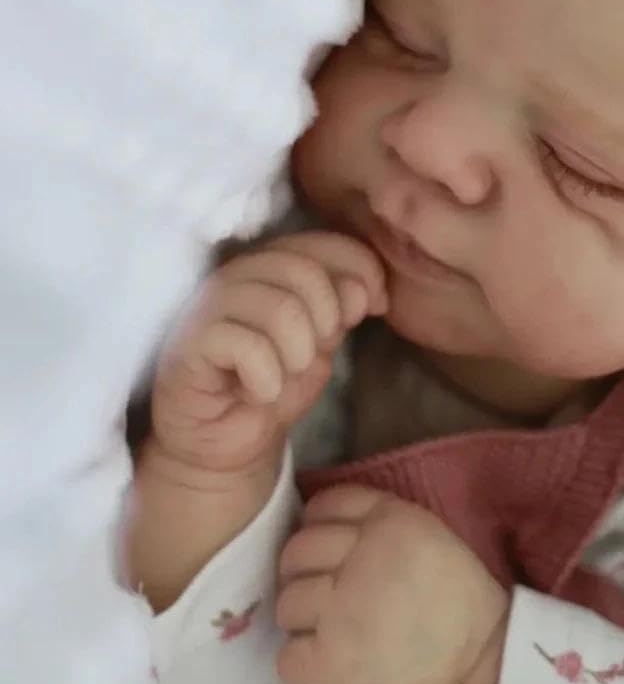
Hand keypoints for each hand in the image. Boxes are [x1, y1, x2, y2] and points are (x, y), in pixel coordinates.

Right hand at [149, 231, 386, 475]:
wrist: (231, 440)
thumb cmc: (277, 382)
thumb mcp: (322, 342)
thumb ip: (341, 308)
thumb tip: (363, 291)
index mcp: (274, 263)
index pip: (324, 243)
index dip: (361, 269)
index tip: (374, 308)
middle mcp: (238, 273)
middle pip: (303, 271)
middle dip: (327, 318)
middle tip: (313, 354)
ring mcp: (208, 305)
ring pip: (279, 309)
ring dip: (298, 353)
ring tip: (285, 375)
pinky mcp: (188, 344)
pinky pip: (245, 346)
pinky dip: (267, 378)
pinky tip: (260, 392)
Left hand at [275, 485, 508, 683]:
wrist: (481, 658)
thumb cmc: (455, 595)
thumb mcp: (427, 532)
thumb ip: (379, 521)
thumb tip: (321, 525)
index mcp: (389, 519)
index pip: (323, 506)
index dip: (317, 527)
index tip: (326, 551)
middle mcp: (362, 555)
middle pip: (297, 552)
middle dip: (302, 574)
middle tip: (323, 595)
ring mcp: (343, 608)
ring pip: (286, 604)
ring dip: (302, 620)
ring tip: (329, 630)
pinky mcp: (334, 658)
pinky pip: (288, 658)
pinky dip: (301, 663)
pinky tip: (326, 662)